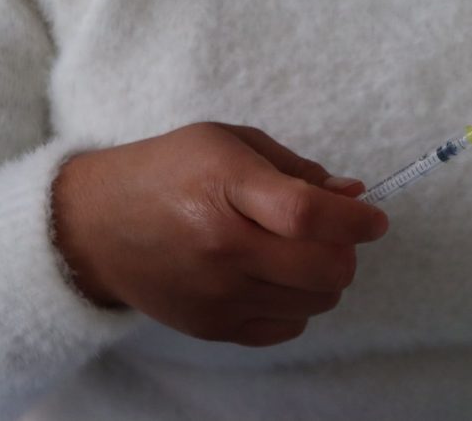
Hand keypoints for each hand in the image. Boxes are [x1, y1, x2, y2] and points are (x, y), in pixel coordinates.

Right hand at [51, 122, 387, 345]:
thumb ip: (297, 169)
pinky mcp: (212, 327)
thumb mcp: (231, 143)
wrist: (96, 226)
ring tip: (298, 253)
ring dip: (324, 277)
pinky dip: (298, 305)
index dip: (356, 220)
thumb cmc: (170, 172)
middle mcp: (222, 247)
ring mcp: (217, 294)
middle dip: (347, 250)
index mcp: (227, 188)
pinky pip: (289, 328)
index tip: (375, 219)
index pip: (309, 215)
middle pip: (324, 268)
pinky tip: (275, 279)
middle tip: (335, 234)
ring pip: (317, 301)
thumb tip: (355, 194)